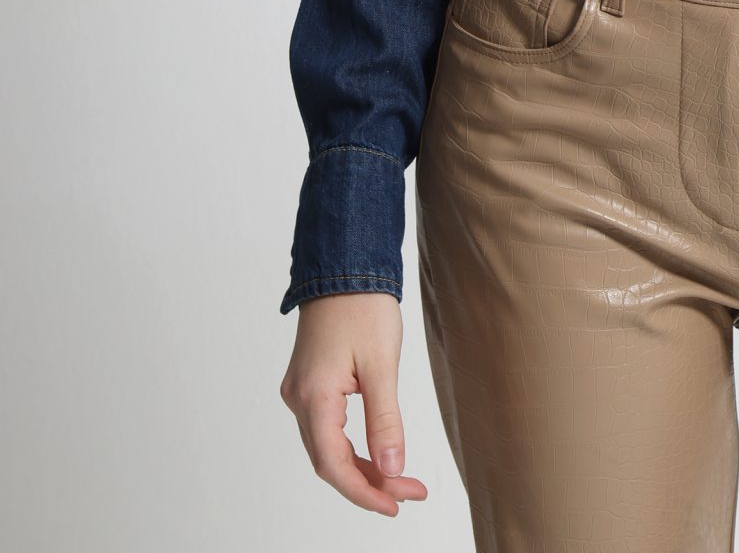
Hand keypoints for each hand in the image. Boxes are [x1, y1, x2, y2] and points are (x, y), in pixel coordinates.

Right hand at [279, 291, 428, 514]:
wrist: (343, 266)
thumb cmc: (363, 307)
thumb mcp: (382, 363)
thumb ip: (385, 420)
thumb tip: (393, 468)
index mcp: (313, 396)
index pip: (333, 464)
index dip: (364, 492)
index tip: (396, 505)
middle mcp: (298, 398)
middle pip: (328, 461)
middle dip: (369, 483)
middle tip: (409, 492)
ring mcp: (300, 391)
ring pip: (327, 446)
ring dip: (362, 466)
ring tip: (400, 478)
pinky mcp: (308, 383)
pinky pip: (326, 427)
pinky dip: (351, 445)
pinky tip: (376, 450)